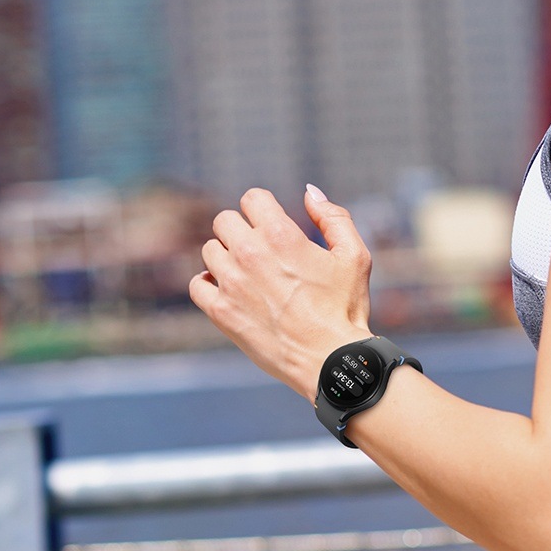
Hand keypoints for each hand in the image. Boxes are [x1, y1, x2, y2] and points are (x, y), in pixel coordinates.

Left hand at [190, 184, 372, 403]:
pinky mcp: (220, 311)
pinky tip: (227, 288)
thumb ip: (333, 217)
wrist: (329, 359)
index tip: (270, 223)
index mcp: (282, 235)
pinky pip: (196, 284)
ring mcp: (231, 283)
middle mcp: (250, 254)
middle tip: (259, 247)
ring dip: (226, 254)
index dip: (262, 207)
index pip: (252, 198)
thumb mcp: (354, 256)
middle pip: (224, 220)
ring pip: (209, 249)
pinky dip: (208, 282)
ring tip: (247, 271)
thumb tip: (309, 191)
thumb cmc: (345, 308)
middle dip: (241, 228)